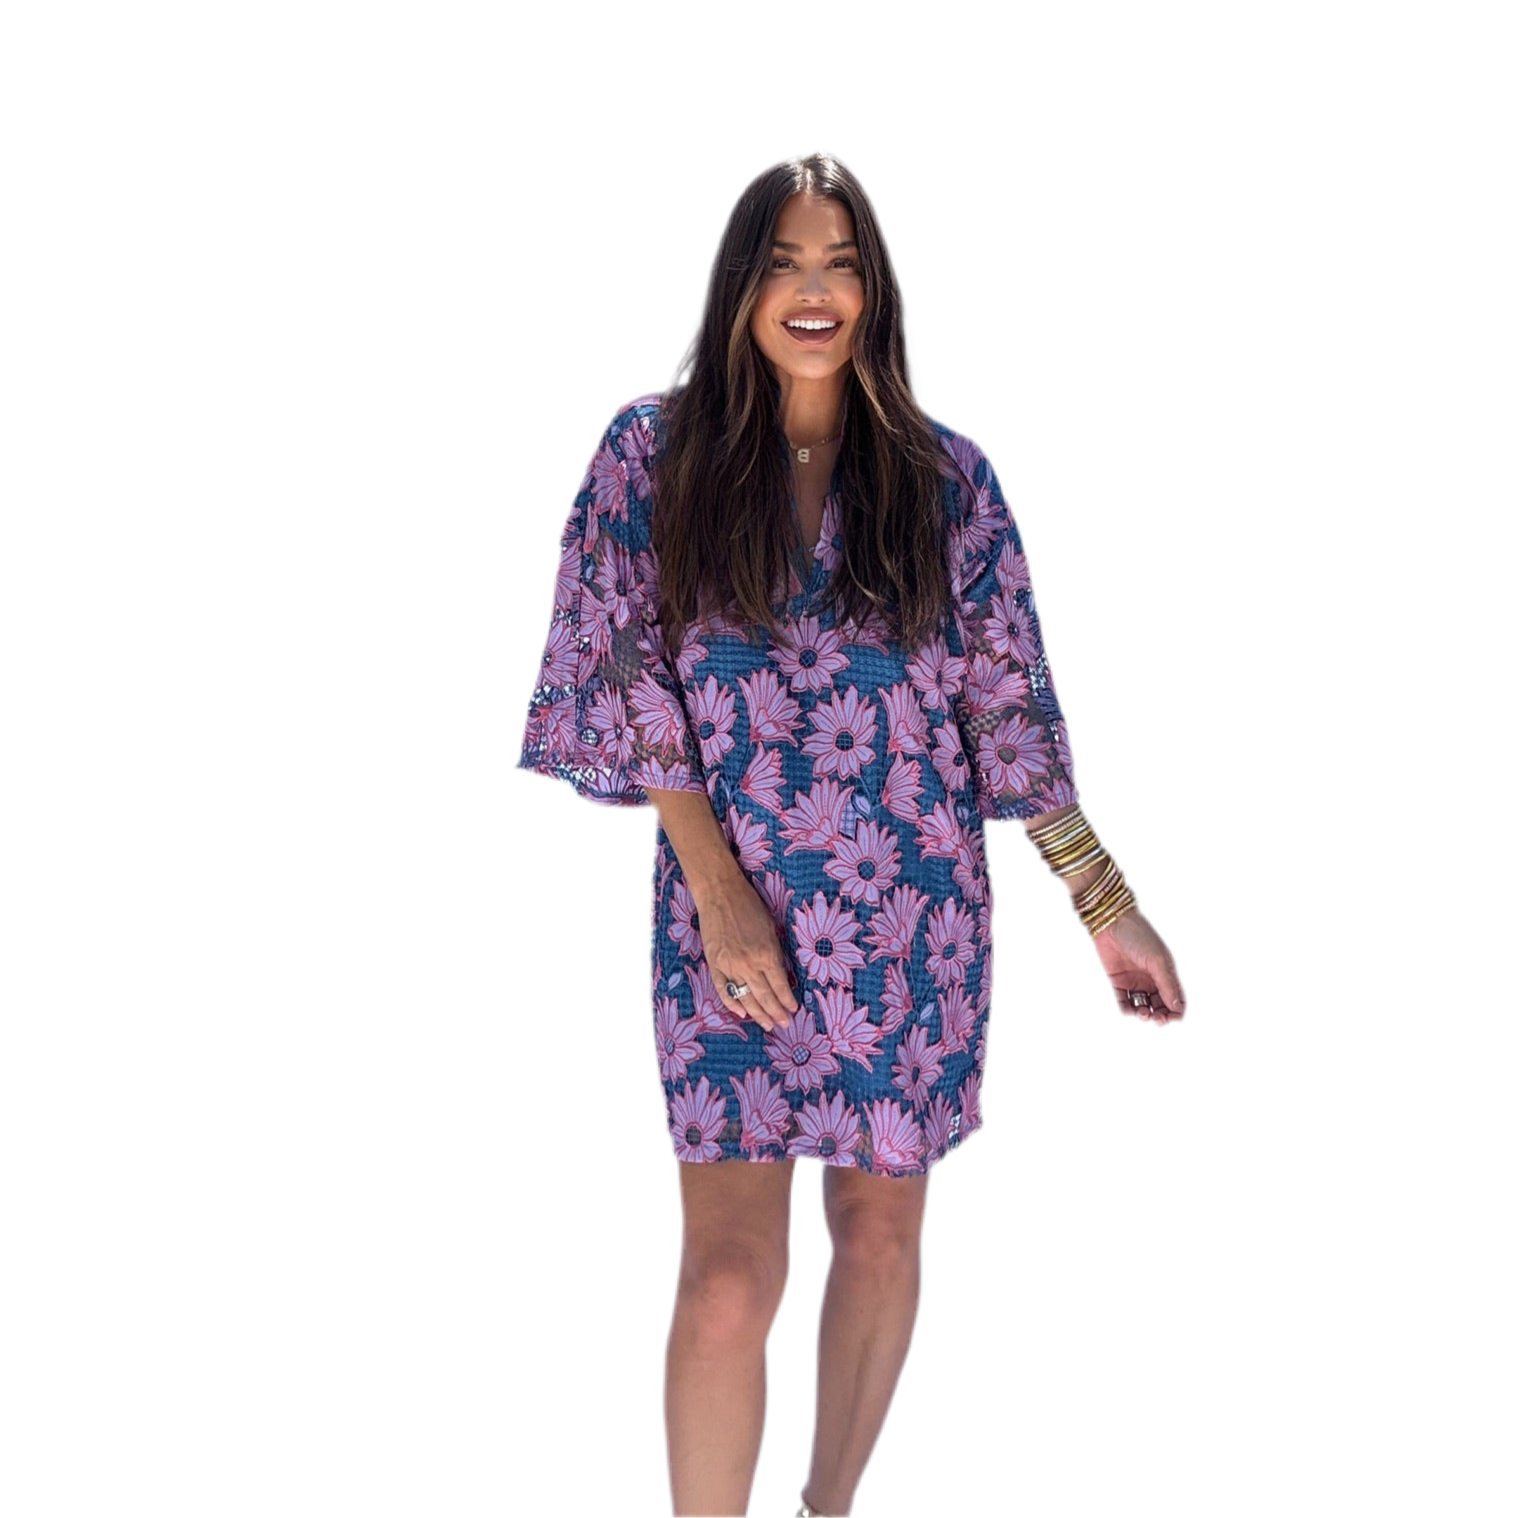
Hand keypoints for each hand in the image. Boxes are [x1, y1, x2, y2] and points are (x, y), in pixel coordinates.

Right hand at [695, 871, 800, 1032]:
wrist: (720, 894)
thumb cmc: (750, 905)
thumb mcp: (771, 927)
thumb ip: (775, 953)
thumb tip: (781, 975)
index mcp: (767, 953)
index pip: (781, 985)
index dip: (787, 1000)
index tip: (793, 1010)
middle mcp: (749, 964)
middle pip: (765, 996)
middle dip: (776, 1013)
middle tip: (783, 1024)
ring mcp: (730, 966)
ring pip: (746, 998)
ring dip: (758, 1014)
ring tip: (768, 1025)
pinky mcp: (714, 964)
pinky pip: (723, 990)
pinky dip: (732, 1004)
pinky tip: (741, 1013)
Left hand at [1091, 907, 1185, 1023]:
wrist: (1111, 923)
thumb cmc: (1139, 936)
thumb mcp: (1157, 961)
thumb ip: (1167, 984)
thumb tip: (1177, 1007)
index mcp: (1166, 973)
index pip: (1175, 998)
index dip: (1176, 1011)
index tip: (1172, 1018)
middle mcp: (1152, 979)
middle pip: (1160, 1005)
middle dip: (1161, 1016)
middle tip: (1157, 1019)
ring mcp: (1135, 981)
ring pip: (1143, 1006)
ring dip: (1144, 1014)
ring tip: (1142, 1013)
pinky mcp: (1118, 982)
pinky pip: (1123, 1001)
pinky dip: (1127, 1010)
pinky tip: (1129, 1011)